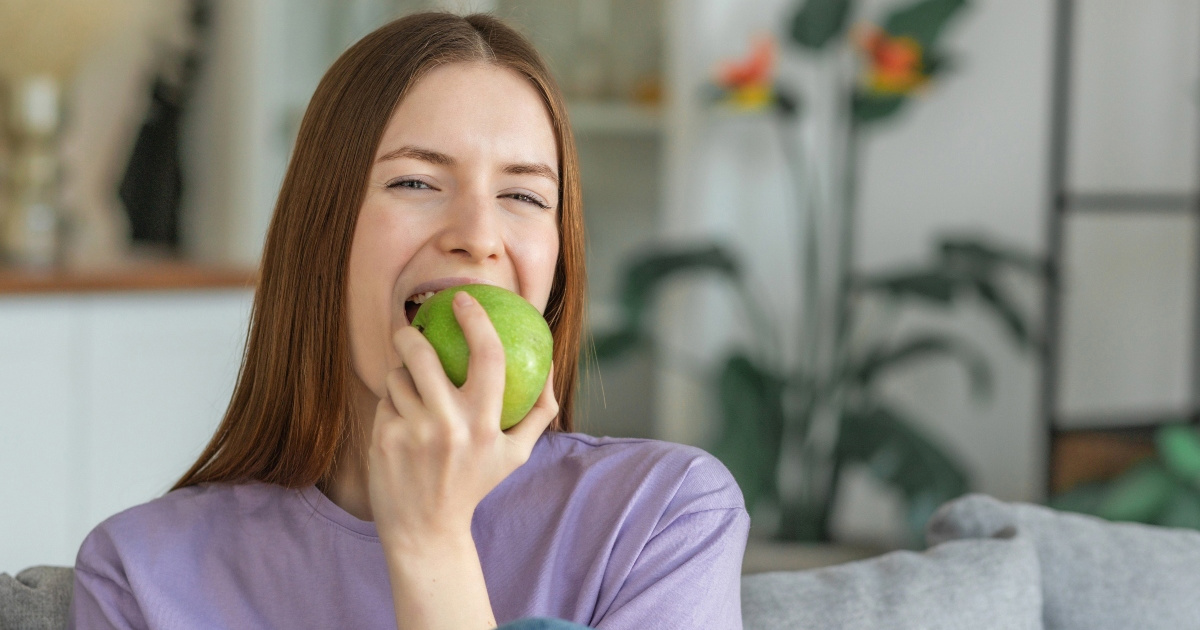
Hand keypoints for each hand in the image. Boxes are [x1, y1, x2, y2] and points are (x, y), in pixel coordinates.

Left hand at [367, 290, 558, 549]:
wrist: (426, 530)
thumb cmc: (475, 483)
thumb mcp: (516, 454)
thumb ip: (541, 410)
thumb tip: (550, 363)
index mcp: (487, 424)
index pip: (488, 355)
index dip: (476, 318)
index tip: (462, 299)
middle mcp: (450, 425)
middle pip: (423, 354)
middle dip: (410, 334)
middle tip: (411, 331)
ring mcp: (413, 432)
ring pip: (398, 376)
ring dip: (401, 377)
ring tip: (410, 392)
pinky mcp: (384, 439)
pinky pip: (385, 401)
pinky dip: (391, 405)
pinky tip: (398, 423)